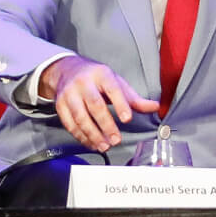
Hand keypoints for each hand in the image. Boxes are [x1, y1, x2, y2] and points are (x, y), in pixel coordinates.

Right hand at [44, 57, 158, 150]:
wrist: (66, 70)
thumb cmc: (97, 79)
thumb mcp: (117, 83)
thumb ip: (135, 99)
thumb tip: (155, 107)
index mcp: (102, 75)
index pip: (112, 89)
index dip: (120, 104)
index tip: (127, 119)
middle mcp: (84, 83)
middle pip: (95, 105)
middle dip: (106, 124)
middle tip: (116, 140)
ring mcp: (69, 94)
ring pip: (80, 117)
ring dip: (93, 134)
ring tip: (105, 146)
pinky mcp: (60, 105)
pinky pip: (70, 124)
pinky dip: (81, 136)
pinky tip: (92, 144)